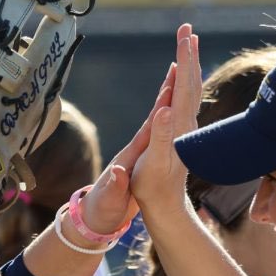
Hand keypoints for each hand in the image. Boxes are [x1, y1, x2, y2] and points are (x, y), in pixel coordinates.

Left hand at [75, 59, 177, 235]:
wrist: (94, 218)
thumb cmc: (101, 210)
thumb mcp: (109, 200)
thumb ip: (114, 185)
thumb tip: (116, 171)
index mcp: (130, 155)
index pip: (149, 125)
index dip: (162, 105)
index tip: (174, 82)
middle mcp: (136, 147)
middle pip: (156, 110)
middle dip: (170, 84)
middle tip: (181, 56)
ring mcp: (140, 150)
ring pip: (159, 114)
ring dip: (171, 91)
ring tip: (180, 67)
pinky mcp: (144, 156)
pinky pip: (161, 127)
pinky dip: (169, 111)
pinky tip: (175, 101)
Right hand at [129, 24, 202, 216]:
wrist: (165, 205)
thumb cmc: (153, 187)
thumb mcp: (153, 163)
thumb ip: (160, 136)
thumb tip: (164, 110)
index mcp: (177, 125)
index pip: (184, 85)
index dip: (185, 59)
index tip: (185, 35)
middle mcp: (184, 123)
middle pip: (190, 81)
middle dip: (189, 53)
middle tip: (186, 27)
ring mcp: (183, 127)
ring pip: (190, 89)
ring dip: (189, 64)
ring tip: (187, 43)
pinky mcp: (178, 132)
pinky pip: (183, 100)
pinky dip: (182, 82)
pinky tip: (178, 77)